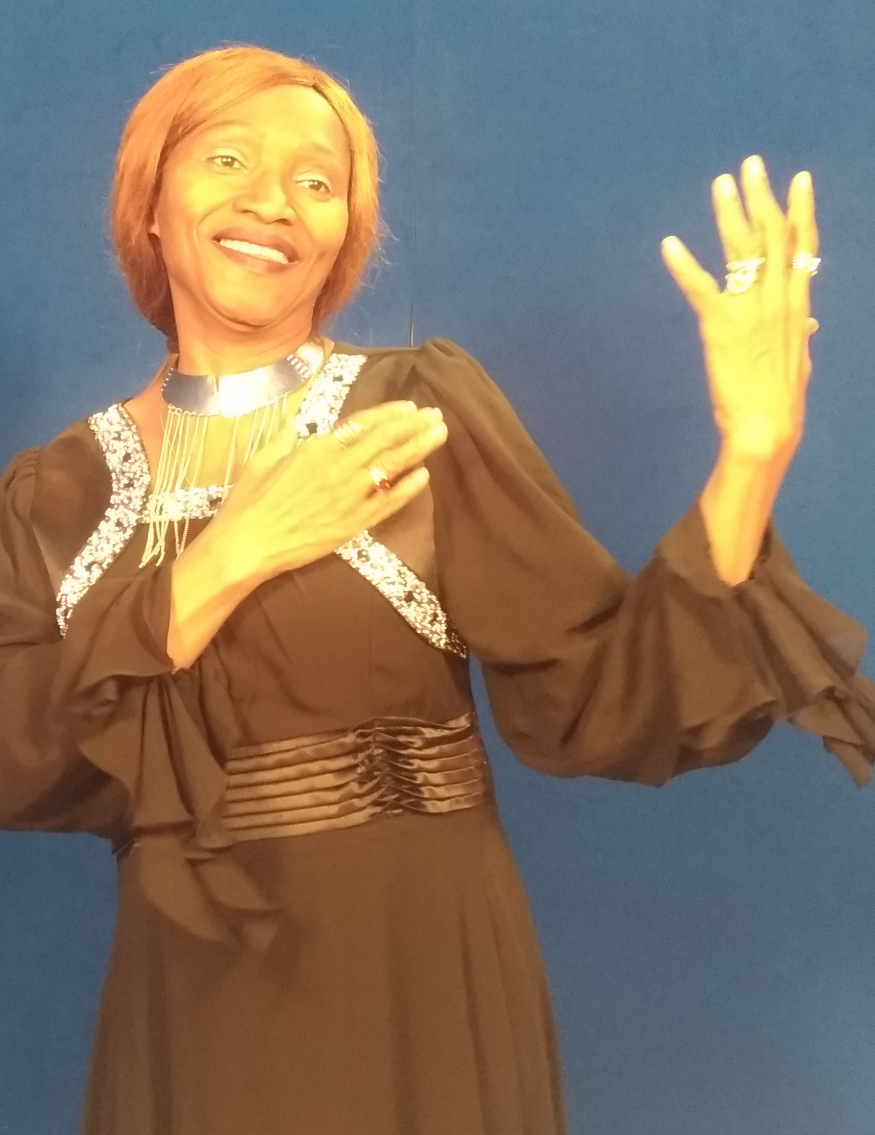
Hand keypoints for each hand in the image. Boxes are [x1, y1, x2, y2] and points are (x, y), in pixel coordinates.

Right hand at [209, 400, 446, 586]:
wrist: (248, 545)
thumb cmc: (249, 502)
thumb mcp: (261, 460)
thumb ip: (283, 438)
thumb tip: (295, 423)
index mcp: (316, 449)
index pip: (361, 425)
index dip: (389, 414)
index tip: (409, 407)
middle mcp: (338, 468)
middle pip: (384, 441)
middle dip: (413, 426)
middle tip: (436, 415)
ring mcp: (349, 497)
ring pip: (391, 467)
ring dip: (418, 448)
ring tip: (439, 434)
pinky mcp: (353, 524)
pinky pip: (387, 504)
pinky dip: (407, 489)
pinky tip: (424, 476)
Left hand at [661, 155, 818, 464]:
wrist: (767, 428)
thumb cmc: (781, 401)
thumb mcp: (799, 361)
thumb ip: (802, 336)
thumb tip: (810, 324)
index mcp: (799, 306)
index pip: (803, 246)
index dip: (801, 210)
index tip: (798, 180)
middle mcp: (779, 299)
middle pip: (773, 235)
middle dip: (763, 196)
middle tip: (751, 165)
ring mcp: (751, 310)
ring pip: (743, 248)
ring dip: (730, 213)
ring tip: (721, 184)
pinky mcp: (721, 326)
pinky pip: (700, 287)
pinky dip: (683, 265)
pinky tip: (669, 244)